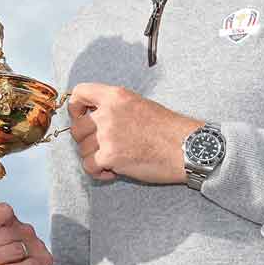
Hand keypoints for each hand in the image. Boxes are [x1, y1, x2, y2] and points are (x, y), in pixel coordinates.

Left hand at [65, 83, 201, 184]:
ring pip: (82, 149)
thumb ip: (114, 107)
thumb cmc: (168, 129)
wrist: (187, 148)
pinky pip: (88, 166)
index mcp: (116, 96)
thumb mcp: (139, 105)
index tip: (82, 116)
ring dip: (95, 157)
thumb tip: (91, 117)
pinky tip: (114, 171)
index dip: (76, 107)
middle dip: (86, 140)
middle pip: (76, 128)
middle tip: (104, 146)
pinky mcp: (109, 156)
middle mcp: (108, 113)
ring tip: (116, 158)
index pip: (79, 92)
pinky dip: (99, 172)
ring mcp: (107, 135)